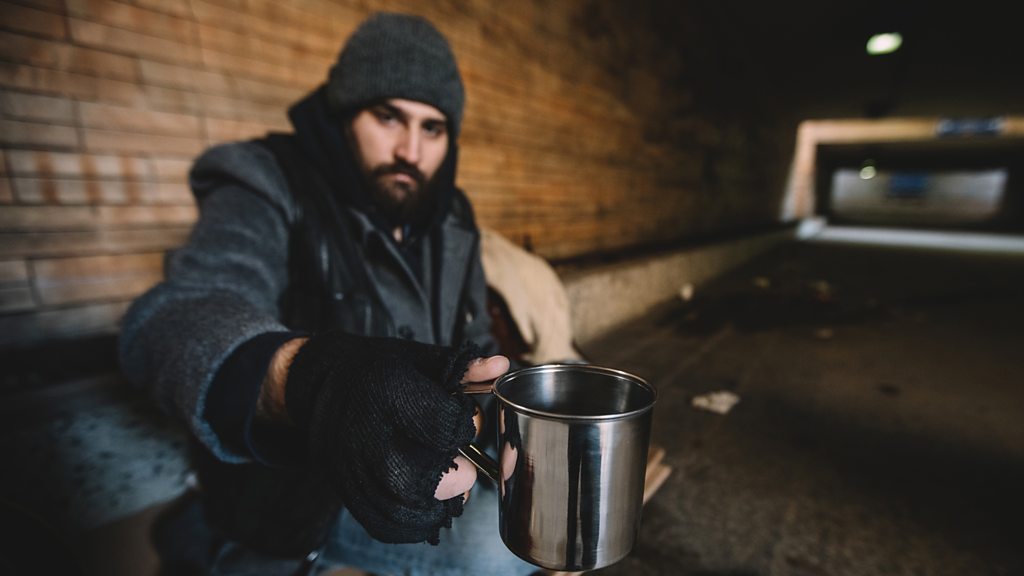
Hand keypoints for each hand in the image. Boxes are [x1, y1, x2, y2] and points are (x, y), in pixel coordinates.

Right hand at [282, 332, 496, 543]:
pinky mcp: (345, 489)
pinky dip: (414, 523)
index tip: (461, 425)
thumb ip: (463, 368)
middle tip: (464, 469)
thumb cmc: (375, 369)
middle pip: (415, 478)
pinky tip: (428, 505)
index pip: (442, 425)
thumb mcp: (419, 358)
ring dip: (437, 504)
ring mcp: (349, 466)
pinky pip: (383, 524)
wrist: (320, 384)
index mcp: (387, 389)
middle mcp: (363, 432)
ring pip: (400, 508)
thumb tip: (501, 367)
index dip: (463, 429)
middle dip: (452, 478)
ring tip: (450, 487)